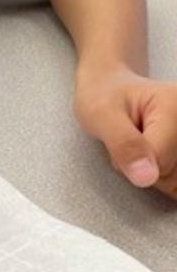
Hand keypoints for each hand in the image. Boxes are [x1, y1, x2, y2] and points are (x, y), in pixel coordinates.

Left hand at [75, 68, 176, 196]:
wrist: (111, 89)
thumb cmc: (104, 96)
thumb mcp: (101, 115)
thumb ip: (124, 144)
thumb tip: (147, 178)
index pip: (161, 162)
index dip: (132, 159)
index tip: (121, 136)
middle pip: (172, 176)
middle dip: (144, 167)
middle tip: (130, 139)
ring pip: (175, 182)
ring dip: (152, 173)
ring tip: (140, 144)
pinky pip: (176, 183)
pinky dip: (161, 175)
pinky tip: (153, 153)